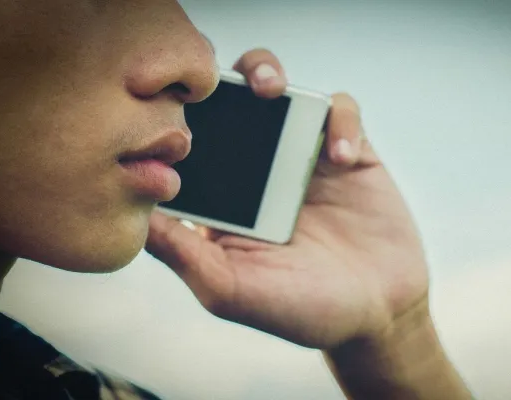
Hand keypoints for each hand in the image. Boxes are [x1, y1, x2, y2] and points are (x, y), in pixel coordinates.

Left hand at [145, 48, 428, 348]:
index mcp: (227, 198)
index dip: (177, 120)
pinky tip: (341, 157)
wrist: (377, 313)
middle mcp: (261, 170)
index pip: (193, 144)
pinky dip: (341, 121)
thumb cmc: (300, 309)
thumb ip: (182, 254)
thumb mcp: (232, 289)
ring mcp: (306, 156)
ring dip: (270, 74)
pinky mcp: (352, 152)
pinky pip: (342, 112)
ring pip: (282, 91)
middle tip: (212, 83)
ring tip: (270, 89)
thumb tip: (133, 216)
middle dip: (219, 83)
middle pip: (231, 104)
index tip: (168, 113)